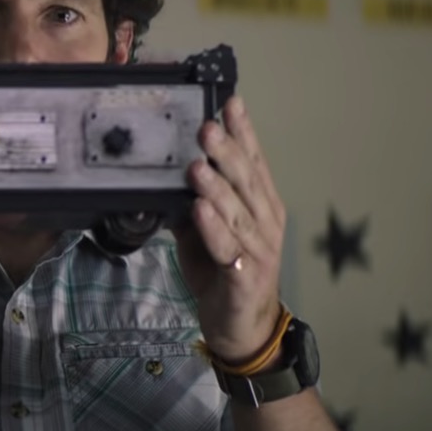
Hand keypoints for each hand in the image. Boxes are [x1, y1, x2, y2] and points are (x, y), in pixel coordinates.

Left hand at [170, 95, 285, 364]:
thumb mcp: (205, 232)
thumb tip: (167, 175)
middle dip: (227, 152)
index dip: (243, 132)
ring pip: (237, 214)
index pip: (254, 162)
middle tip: (207, 127)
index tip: (230, 103)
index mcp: (260, 206)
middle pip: (246, 182)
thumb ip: (192, 204)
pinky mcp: (245, 278)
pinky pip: (228, 250)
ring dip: (216, 189)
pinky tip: (199, 212)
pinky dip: (214, 230)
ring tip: (197, 166)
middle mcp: (265, 223)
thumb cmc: (224, 272)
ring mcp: (259, 250)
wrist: (244, 328)